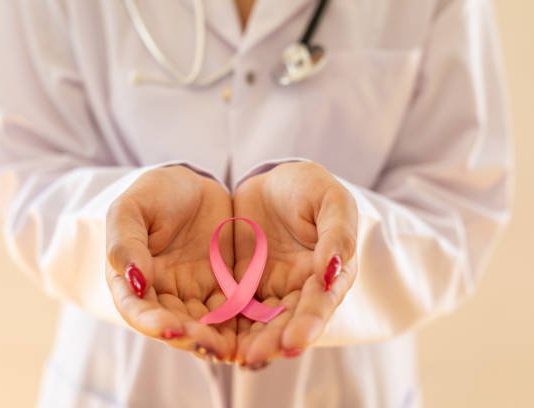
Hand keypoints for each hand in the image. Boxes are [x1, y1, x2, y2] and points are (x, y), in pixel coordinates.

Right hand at [106, 165, 235, 360]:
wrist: (193, 184)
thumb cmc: (154, 194)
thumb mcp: (131, 209)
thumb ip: (125, 242)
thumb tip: (134, 280)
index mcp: (131, 279)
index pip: (136, 308)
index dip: (150, 322)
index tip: (169, 328)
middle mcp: (161, 294)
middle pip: (171, 325)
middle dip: (188, 338)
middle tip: (208, 345)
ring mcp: (192, 295)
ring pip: (202, 326)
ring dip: (214, 340)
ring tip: (230, 350)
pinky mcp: (222, 291)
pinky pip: (231, 313)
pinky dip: (238, 328)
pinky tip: (251, 336)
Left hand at [233, 162, 357, 368]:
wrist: (273, 180)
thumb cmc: (310, 188)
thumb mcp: (330, 200)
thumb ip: (336, 233)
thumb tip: (331, 271)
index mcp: (331, 272)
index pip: (321, 301)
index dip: (309, 321)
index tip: (295, 340)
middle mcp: (303, 288)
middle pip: (290, 320)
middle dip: (274, 340)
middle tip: (255, 356)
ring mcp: (272, 289)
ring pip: (262, 322)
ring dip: (251, 340)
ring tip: (234, 356)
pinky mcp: (244, 286)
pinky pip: (235, 308)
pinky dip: (227, 324)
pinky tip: (213, 337)